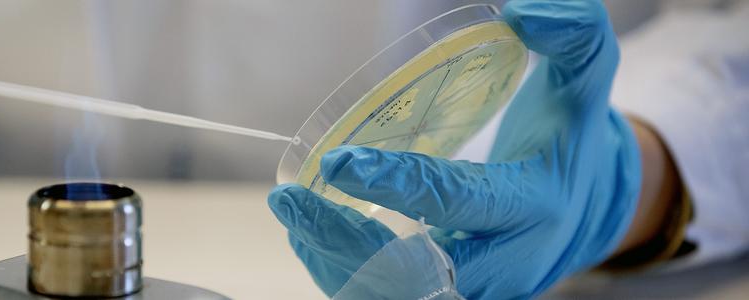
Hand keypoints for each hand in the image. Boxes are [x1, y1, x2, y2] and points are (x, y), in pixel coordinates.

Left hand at [268, 0, 641, 297]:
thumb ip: (573, 34)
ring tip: (293, 213)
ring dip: (334, 258)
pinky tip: (311, 233)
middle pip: (416, 272)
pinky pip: (391, 293)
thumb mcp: (586, 81)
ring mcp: (478, 286)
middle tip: (292, 200)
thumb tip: (520, 12)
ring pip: (396, 292)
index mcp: (534, 204)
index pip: (458, 201)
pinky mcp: (452, 292)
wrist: (586, 207)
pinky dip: (344, 269)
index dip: (397, 185)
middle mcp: (506, 261)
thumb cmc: (570, 139)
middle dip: (346, 241)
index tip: (340, 161)